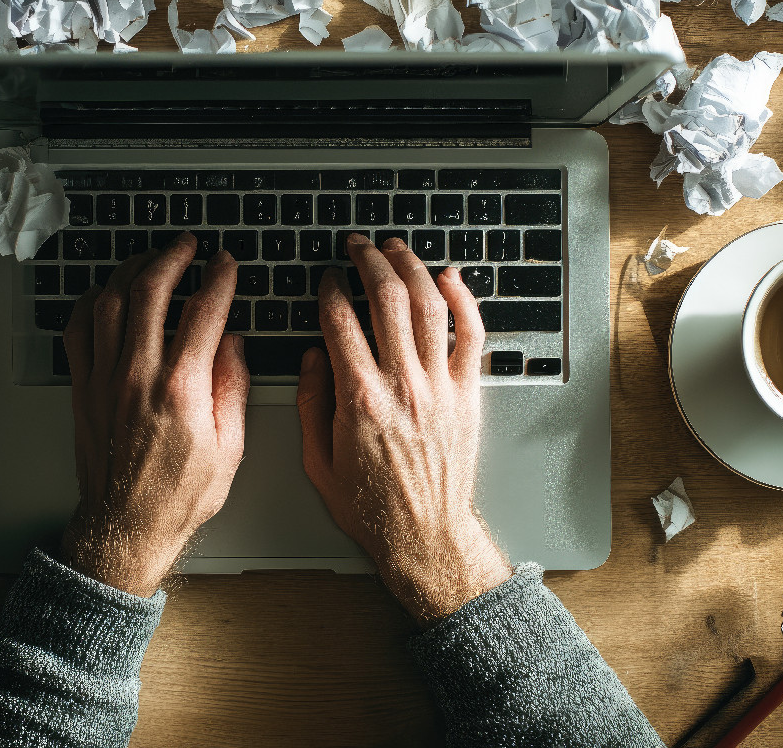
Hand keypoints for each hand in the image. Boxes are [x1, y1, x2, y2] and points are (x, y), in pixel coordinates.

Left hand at [60, 234, 247, 595]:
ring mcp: (104, 379)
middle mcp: (138, 376)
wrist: (126, 527)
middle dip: (172, 256)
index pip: (203, 312)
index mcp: (181, 390)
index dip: (219, 278)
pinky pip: (79, 328)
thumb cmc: (177, 496)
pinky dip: (91, 301)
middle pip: (150, 291)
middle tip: (187, 245)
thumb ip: (233, 387)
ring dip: (132, 269)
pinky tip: (107, 292)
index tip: (226, 263)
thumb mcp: (230, 448)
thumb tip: (232, 343)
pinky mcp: (82, 387)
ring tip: (151, 258)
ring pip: (110, 301)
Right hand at [298, 234, 512, 620]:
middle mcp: (402, 385)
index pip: (339, 322)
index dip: (329, 290)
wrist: (425, 537)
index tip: (325, 279)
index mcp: (360, 400)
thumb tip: (312, 356)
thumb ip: (310, 403)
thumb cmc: (371, 507)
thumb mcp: (318, 461)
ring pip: (429, 306)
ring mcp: (440, 387)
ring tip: (395, 249)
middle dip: (367, 262)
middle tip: (357, 246)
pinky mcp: (468, 394)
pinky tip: (450, 277)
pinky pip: (471, 335)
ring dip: (410, 268)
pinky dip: (464, 300)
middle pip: (386, 300)